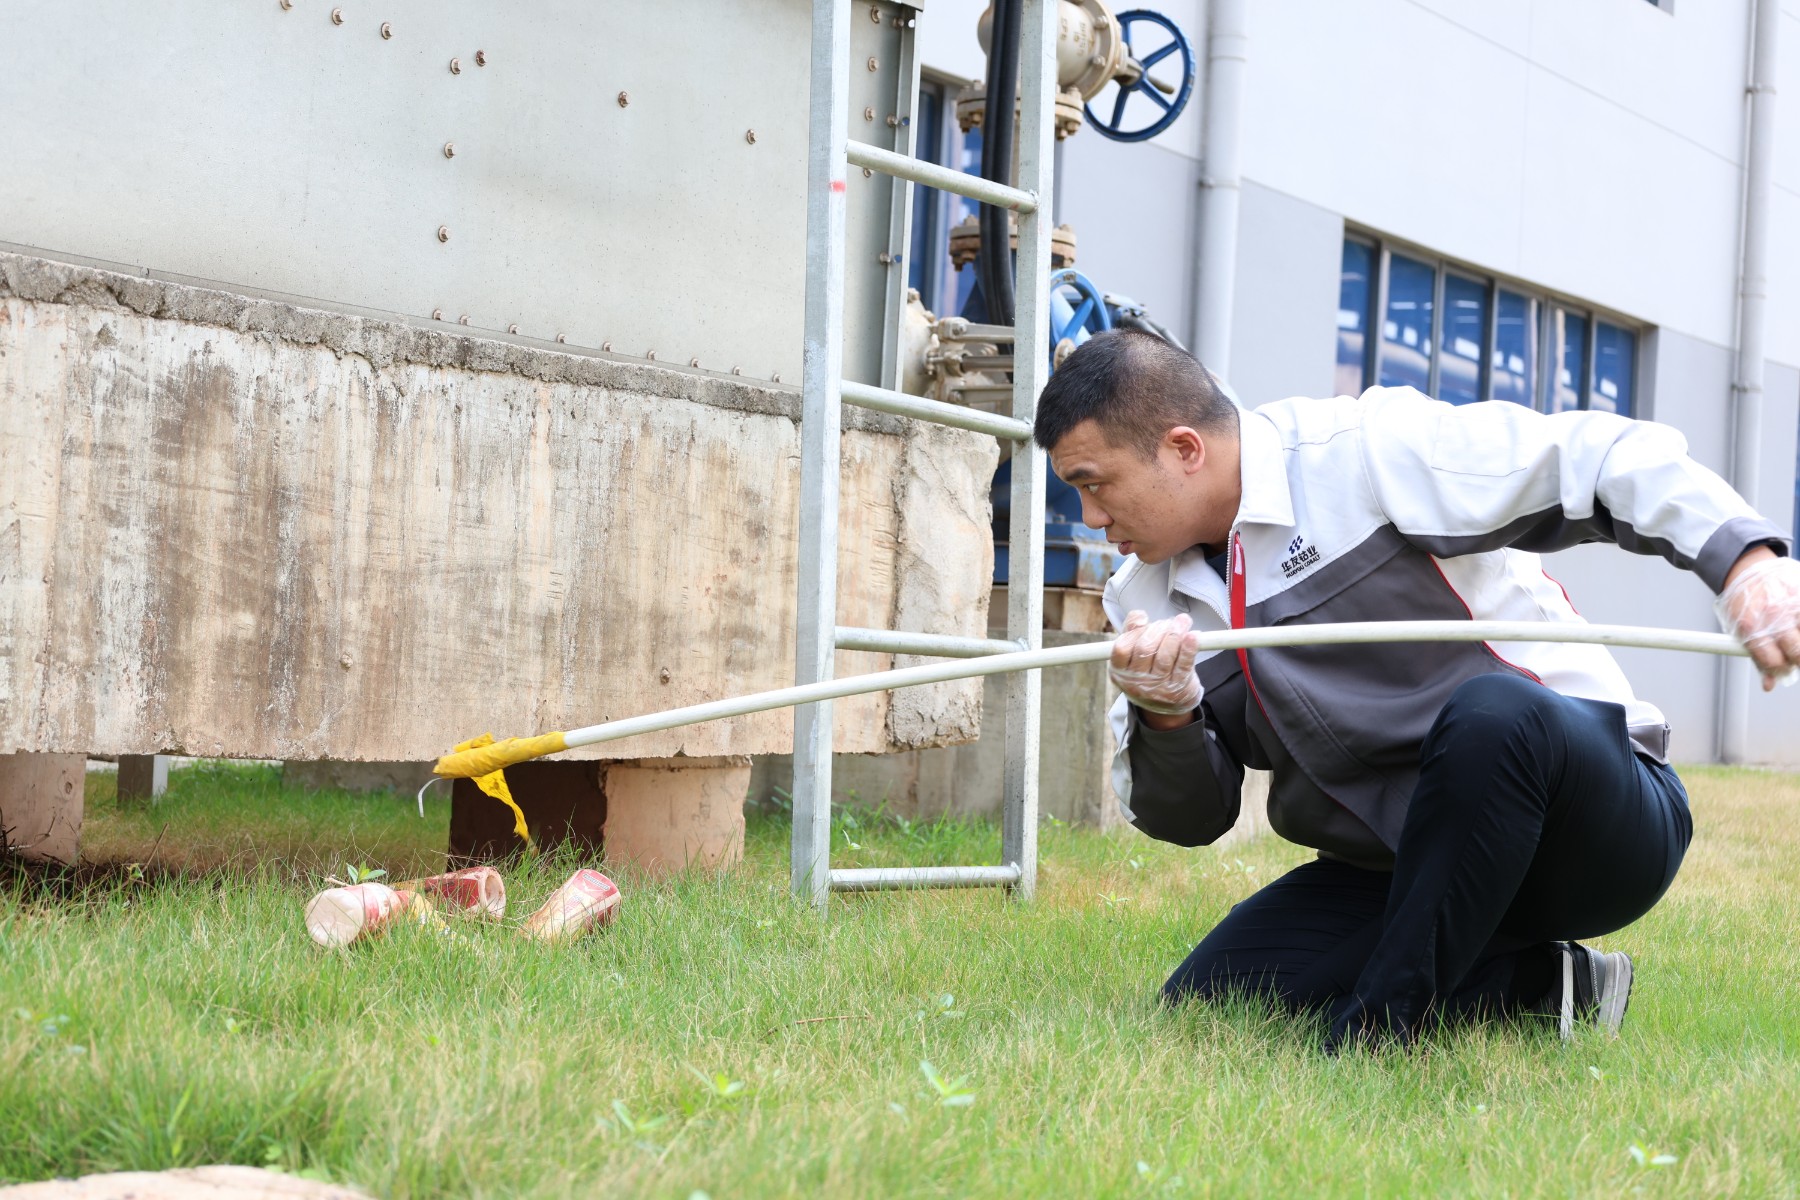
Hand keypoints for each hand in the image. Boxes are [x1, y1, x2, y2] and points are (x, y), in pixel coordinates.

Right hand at [1109, 610, 1203, 717]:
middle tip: (1169, 622)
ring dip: (1175, 634)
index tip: (1146, 621)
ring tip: (1182, 622)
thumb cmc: (1147, 671)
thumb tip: (1140, 617)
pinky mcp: (1178, 689)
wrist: (1165, 705)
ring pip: (1165, 656)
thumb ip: (1131, 632)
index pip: (1122, 648)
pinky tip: (1193, 636)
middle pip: (1145, 649)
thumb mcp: (1132, 656)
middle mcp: (1136, 681)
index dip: (1135, 631)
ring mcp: (1157, 687)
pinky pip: (1184, 665)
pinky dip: (1189, 648)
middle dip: (1158, 629)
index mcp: (1120, 671)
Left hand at [1716, 549, 1799, 690]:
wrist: (1747, 569)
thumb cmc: (1743, 604)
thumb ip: (1757, 658)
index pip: (1774, 662)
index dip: (1781, 668)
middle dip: (1798, 659)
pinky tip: (1798, 624)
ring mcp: (1791, 604)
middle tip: (1795, 654)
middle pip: (1798, 652)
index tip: (1783, 665)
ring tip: (1795, 637)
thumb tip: (1769, 685)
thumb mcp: (1740, 631)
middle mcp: (1772, 616)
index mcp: (1751, 628)